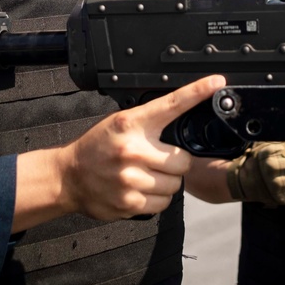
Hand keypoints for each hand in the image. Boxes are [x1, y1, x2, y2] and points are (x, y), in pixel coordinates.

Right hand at [56, 75, 225, 220]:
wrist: (68, 176)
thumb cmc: (98, 147)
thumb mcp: (121, 124)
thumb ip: (150, 122)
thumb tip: (183, 119)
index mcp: (131, 122)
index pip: (171, 103)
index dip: (197, 91)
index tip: (216, 81)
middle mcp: (133, 149)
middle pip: (182, 160)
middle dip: (176, 162)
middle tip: (159, 160)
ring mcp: (131, 178)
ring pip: (175, 184)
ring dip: (166, 182)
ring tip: (146, 175)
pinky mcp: (130, 202)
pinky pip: (163, 203)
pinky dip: (157, 199)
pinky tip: (141, 190)